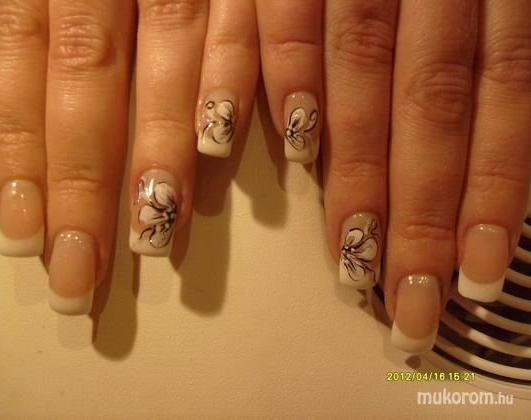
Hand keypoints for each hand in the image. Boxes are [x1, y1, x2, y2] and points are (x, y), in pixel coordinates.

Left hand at [0, 0, 258, 313]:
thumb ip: (33, 16)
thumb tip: (28, 100)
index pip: (18, 62)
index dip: (19, 153)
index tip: (23, 233)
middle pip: (89, 77)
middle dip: (85, 180)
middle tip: (83, 268)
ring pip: (170, 53)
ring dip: (162, 147)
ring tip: (155, 231)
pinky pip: (254, 15)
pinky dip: (242, 76)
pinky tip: (230, 142)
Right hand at [322, 0, 530, 352]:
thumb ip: (514, 46)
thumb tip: (514, 135)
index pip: (506, 100)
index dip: (493, 194)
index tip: (472, 278)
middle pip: (431, 106)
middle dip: (418, 213)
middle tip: (405, 303)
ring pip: (363, 76)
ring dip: (355, 175)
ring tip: (351, 260)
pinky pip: (287, 14)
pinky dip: (288, 79)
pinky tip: (292, 150)